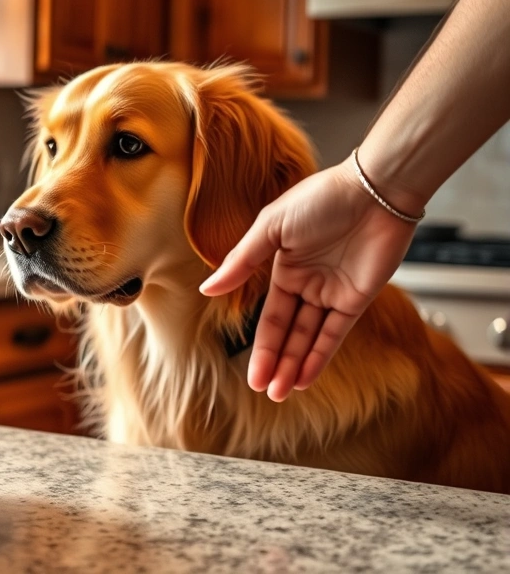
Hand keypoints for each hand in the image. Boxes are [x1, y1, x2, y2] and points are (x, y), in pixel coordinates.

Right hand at [199, 156, 417, 401]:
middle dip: (276, 363)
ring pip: (310, 338)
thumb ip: (241, 263)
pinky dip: (321, 356)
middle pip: (288, 333)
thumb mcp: (270, 228)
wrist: (374, 190)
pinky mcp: (358, 298)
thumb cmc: (322, 197)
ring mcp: (333, 293)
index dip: (260, 347)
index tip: (250, 375)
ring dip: (295, 365)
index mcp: (284, 268)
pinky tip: (305, 376)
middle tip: (264, 391)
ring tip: (281, 392)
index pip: (270, 317)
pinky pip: (336, 333)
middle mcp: (308, 285)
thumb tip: (207, 289)